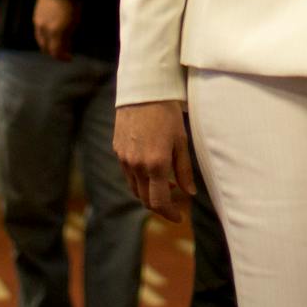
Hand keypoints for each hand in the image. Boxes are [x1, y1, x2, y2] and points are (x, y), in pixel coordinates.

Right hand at [32, 0, 77, 60]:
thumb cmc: (72, 2)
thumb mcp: (74, 22)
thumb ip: (68, 37)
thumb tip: (66, 46)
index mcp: (56, 31)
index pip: (56, 52)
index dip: (62, 57)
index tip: (69, 58)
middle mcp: (44, 29)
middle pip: (46, 48)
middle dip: (54, 53)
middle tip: (62, 52)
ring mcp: (38, 22)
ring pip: (40, 40)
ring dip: (48, 45)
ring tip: (56, 44)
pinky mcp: (35, 16)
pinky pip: (38, 31)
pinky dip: (44, 36)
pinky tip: (50, 34)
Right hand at [114, 100, 195, 222]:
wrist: (143, 90)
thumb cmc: (167, 113)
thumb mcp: (181, 141)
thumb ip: (184, 170)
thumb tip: (189, 193)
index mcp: (155, 164)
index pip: (159, 202)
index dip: (169, 213)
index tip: (179, 216)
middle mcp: (136, 165)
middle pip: (144, 199)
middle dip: (160, 206)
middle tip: (174, 202)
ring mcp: (124, 158)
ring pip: (134, 188)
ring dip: (149, 192)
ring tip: (167, 183)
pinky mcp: (117, 150)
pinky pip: (128, 173)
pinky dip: (139, 179)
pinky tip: (152, 168)